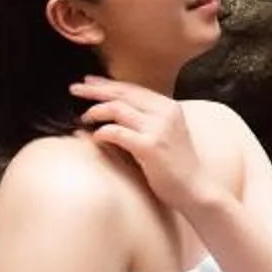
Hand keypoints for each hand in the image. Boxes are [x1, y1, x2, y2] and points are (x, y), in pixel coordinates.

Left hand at [70, 78, 225, 211]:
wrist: (196, 189)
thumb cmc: (178, 167)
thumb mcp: (167, 134)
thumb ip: (148, 120)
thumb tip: (117, 113)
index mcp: (169, 107)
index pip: (133, 89)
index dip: (108, 84)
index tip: (89, 81)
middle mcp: (165, 113)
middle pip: (123, 93)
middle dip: (96, 90)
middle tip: (75, 88)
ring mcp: (158, 129)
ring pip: (118, 109)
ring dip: (96, 111)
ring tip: (84, 118)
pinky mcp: (150, 147)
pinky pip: (117, 132)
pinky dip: (102, 132)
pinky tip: (95, 137)